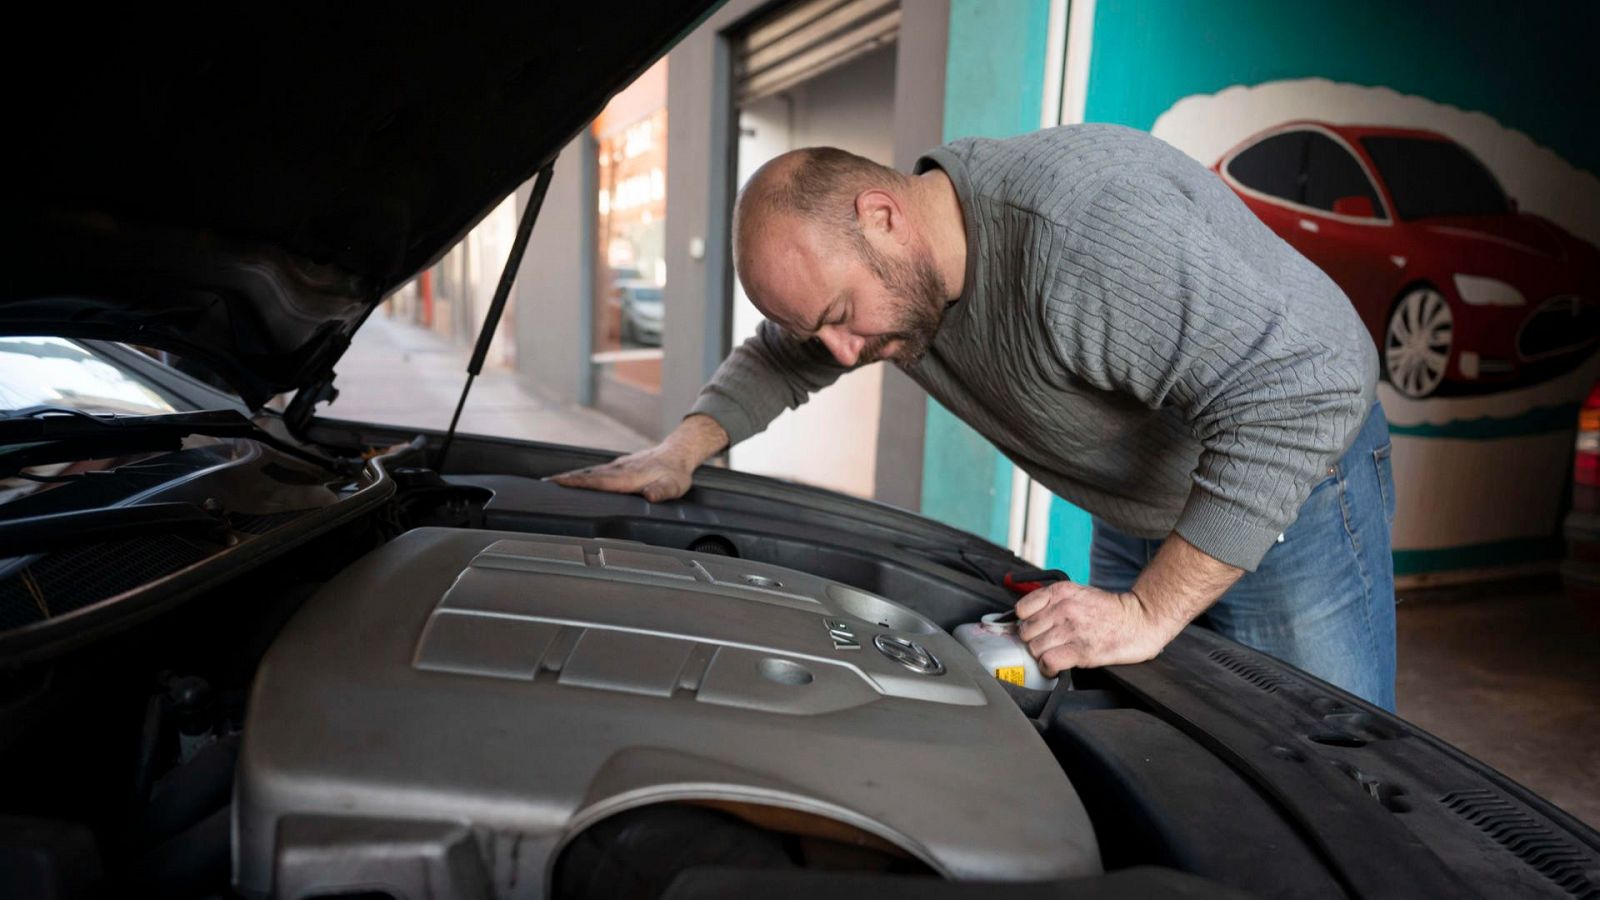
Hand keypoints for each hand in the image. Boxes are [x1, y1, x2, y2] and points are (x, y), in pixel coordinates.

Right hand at [547, 414, 727, 501]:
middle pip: (587, 476)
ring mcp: (618, 467)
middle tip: (543, 485)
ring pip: (590, 472)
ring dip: (572, 477)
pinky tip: (576, 480)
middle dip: (566, 480)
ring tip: (552, 484)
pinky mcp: (619, 467)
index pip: (597, 481)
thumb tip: (650, 496)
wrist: (678, 453)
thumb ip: (662, 491)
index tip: (558, 483)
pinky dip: (583, 476)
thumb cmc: (675, 473)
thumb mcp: (674, 486)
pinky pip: (597, 472)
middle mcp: (618, 470)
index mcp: (627, 477)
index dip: (578, 483)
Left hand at [1014, 582, 1177, 675]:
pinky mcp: (1081, 650)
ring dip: (1041, 656)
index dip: (1025, 622)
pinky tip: (1055, 667)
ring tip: (1053, 655)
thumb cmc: (1111, 610)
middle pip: (1026, 632)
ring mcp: (1071, 629)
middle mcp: (1063, 608)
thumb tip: (1031, 617)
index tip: (1033, 629)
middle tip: (1046, 644)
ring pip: (1034, 648)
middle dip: (1033, 641)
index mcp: (1061, 592)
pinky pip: (1048, 662)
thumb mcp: (1079, 593)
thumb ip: (1055, 602)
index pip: (1022, 609)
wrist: (1141, 619)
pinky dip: (1048, 668)